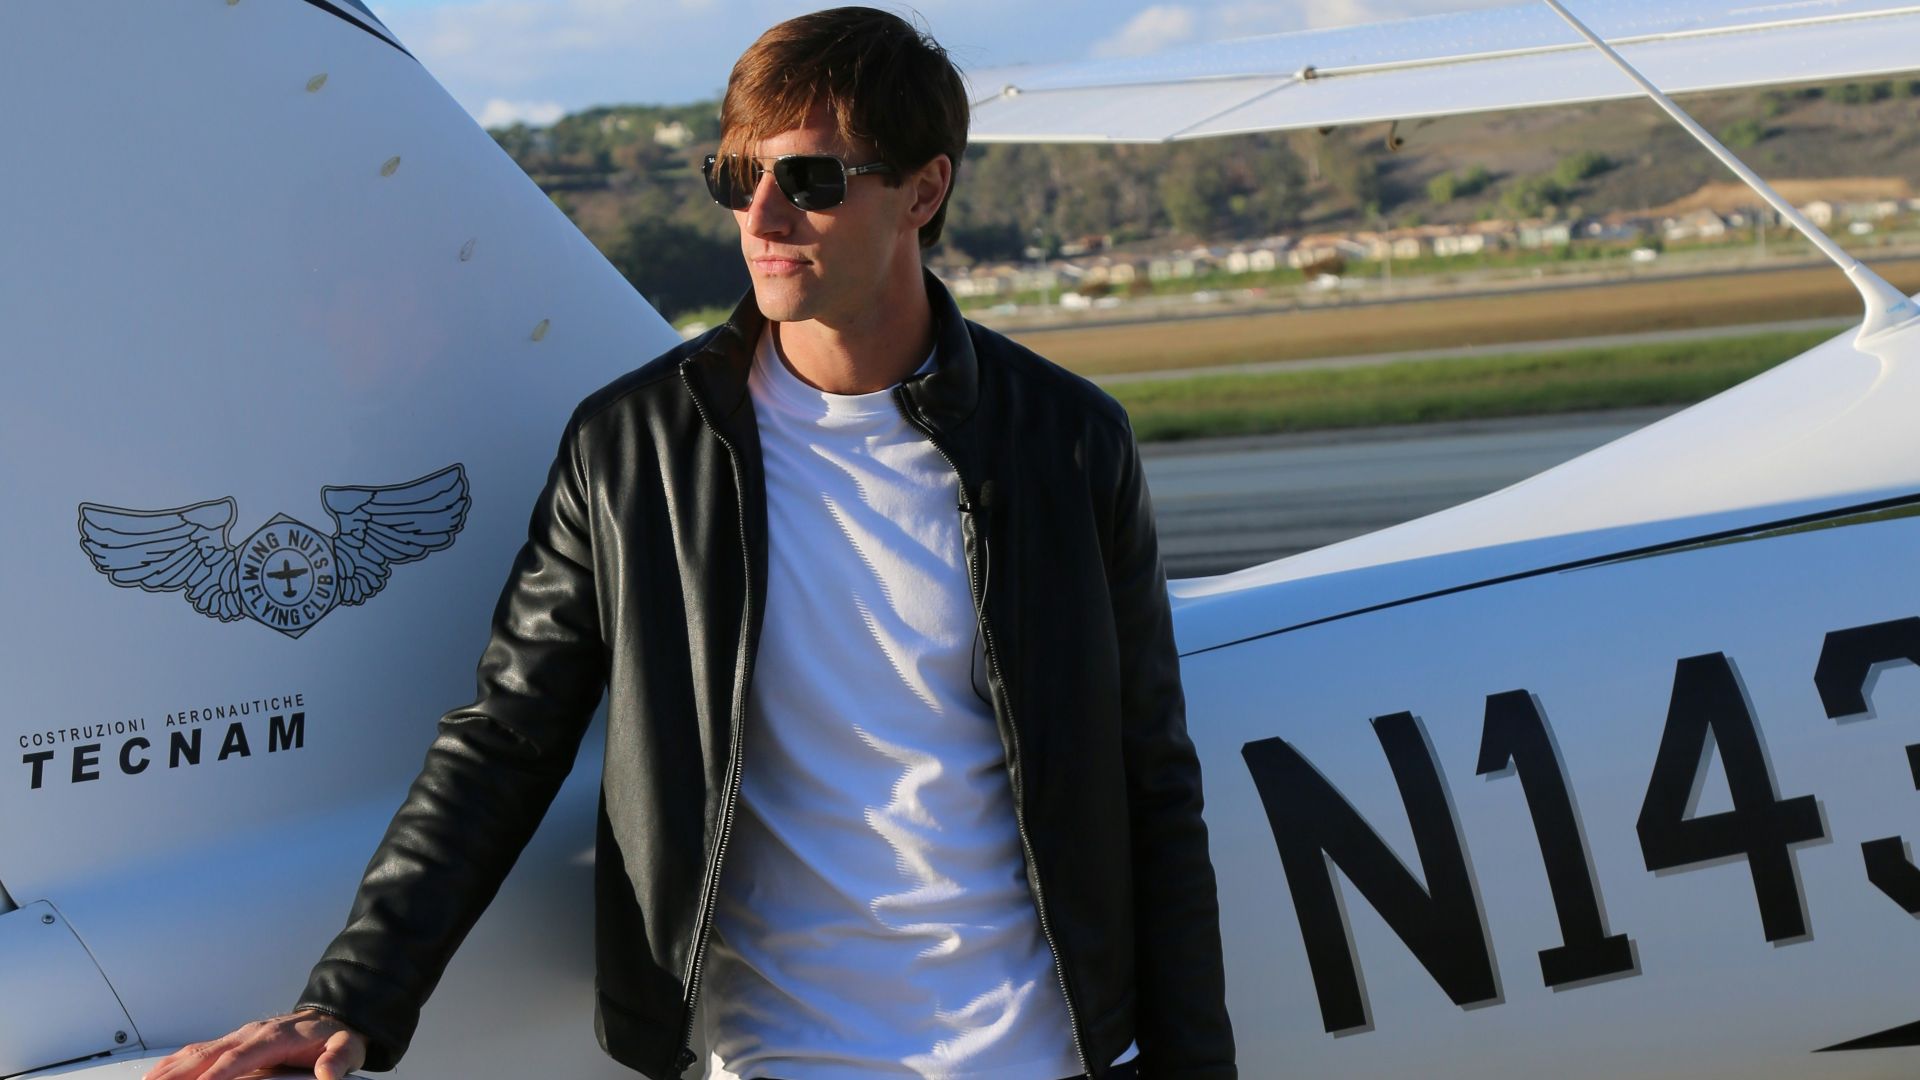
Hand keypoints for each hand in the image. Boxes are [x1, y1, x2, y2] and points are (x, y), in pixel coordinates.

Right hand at [142, 1009, 366, 1079]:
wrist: (331, 1017)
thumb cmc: (333, 1036)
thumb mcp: (347, 1047)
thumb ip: (338, 1059)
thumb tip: (328, 1073)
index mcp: (274, 1037)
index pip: (240, 1057)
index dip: (219, 1073)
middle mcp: (249, 1034)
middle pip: (208, 1055)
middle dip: (180, 1074)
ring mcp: (237, 1037)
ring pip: (196, 1053)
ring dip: (169, 1070)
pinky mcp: (230, 1042)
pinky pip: (196, 1052)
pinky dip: (173, 1064)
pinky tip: (155, 1076)